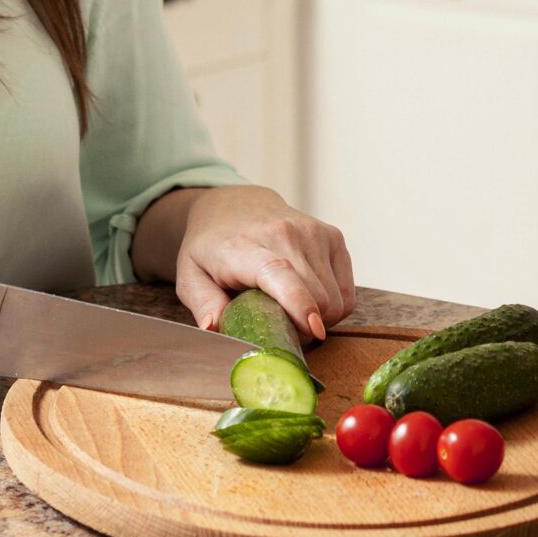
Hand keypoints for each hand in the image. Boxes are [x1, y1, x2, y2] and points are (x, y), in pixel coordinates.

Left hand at [175, 186, 354, 341]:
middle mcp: (285, 234)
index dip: (299, 303)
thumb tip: (214, 327)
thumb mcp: (191, 277)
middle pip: (317, 297)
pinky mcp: (333, 237)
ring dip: (319, 318)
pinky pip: (346, 292)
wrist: (235, 205)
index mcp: (245, 247)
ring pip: (336, 300)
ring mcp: (314, 233)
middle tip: (281, 331)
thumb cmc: (212, 248)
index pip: (280, 273)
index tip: (314, 330)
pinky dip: (333, 305)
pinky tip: (309, 297)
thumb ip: (203, 304)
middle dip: (304, 329)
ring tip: (292, 312)